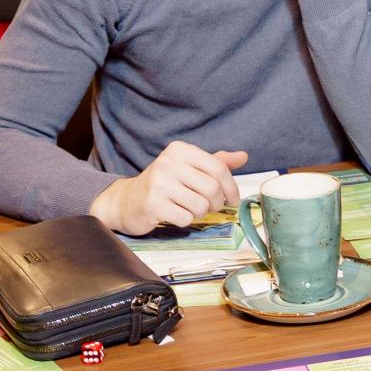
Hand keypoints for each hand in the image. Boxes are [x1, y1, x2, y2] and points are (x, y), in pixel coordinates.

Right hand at [91, 142, 249, 235]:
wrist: (127, 200)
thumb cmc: (165, 183)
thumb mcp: (189, 167)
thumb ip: (216, 162)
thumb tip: (243, 156)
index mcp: (180, 150)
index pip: (219, 168)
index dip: (231, 187)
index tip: (233, 198)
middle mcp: (168, 163)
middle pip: (212, 189)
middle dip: (216, 203)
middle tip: (210, 206)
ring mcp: (159, 183)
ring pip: (201, 205)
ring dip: (200, 213)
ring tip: (190, 208)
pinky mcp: (153, 204)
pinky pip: (185, 218)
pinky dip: (185, 220)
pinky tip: (175, 214)